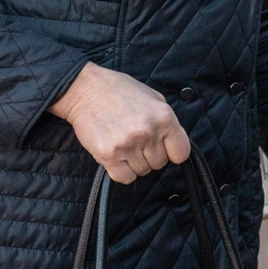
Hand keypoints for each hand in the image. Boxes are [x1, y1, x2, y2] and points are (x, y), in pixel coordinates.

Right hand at [52, 61, 191, 183]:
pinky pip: (125, 178)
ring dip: (135, 162)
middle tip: (137, 140)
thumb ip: (167, 120)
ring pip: (143, 171)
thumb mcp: (153, 97)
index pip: (182, 153)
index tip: (164, 148)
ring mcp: (127, 145)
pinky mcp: (108, 155)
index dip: (172, 152)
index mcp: (164, 117)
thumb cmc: (119, 91)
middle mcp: (147, 132)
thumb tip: (174, 142)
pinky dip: (122, 172)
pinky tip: (117, 156)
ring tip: (124, 143)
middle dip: (151, 155)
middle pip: (160, 164)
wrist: (85, 90)